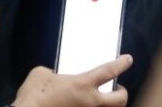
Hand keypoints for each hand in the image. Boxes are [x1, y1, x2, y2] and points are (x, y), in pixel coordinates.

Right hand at [12, 54, 132, 106]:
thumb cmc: (33, 96)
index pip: (109, 71)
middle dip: (123, 93)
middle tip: (119, 88)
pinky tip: (85, 106)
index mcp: (82, 85)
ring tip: (104, 100)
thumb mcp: (41, 74)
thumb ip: (52, 72)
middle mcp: (89, 102)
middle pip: (120, 100)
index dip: (122, 64)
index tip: (128, 60)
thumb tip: (52, 75)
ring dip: (110, 106)